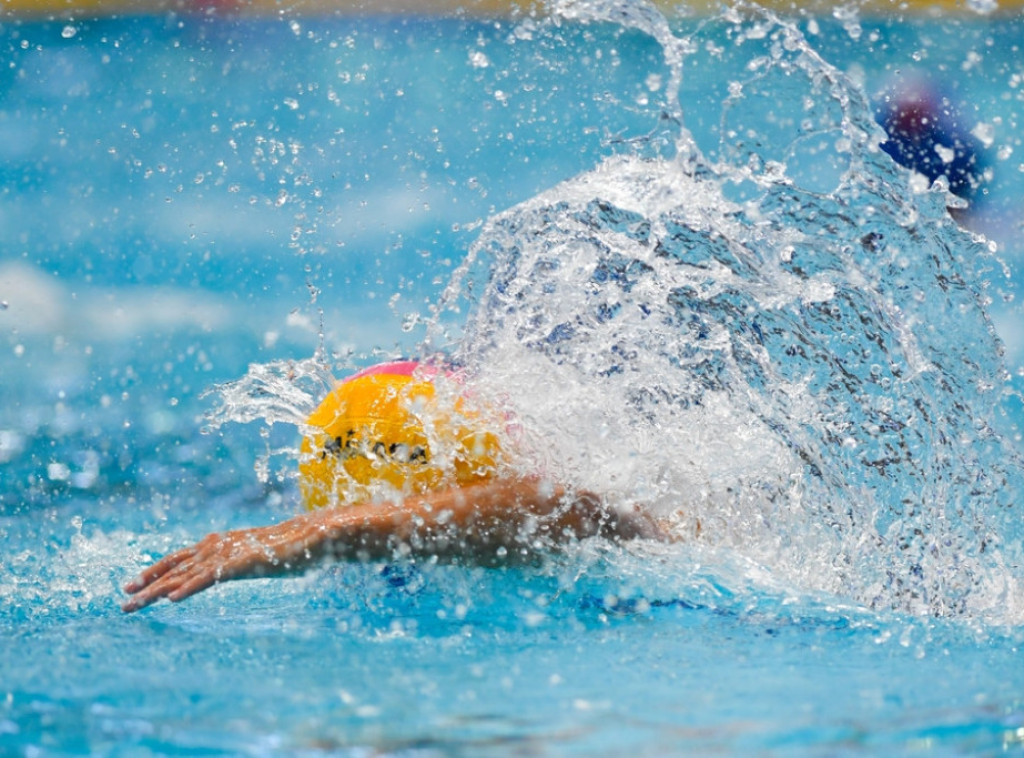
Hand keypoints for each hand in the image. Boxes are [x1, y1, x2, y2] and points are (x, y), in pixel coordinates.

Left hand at [121, 520, 318, 611]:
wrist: (312, 536)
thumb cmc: (286, 548)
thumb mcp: (254, 557)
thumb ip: (236, 562)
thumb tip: (228, 568)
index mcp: (218, 544)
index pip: (178, 558)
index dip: (154, 571)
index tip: (131, 586)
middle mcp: (217, 547)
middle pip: (175, 567)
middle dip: (147, 584)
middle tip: (123, 602)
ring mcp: (228, 554)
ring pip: (185, 575)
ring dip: (157, 591)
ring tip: (135, 604)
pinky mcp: (241, 563)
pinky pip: (210, 577)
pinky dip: (189, 588)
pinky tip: (173, 599)